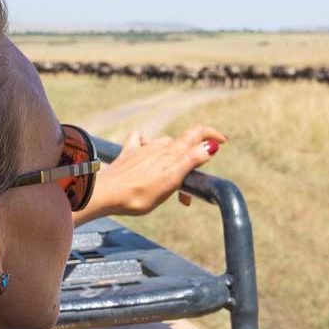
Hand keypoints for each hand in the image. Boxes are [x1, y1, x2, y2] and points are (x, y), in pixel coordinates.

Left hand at [73, 124, 226, 224]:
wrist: (106, 195)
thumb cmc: (139, 193)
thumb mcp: (171, 179)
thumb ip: (191, 161)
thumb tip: (210, 146)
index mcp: (172, 152)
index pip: (197, 133)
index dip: (212, 134)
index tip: (222, 141)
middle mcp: (158, 146)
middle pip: (182, 145)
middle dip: (191, 162)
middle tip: (185, 195)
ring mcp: (142, 149)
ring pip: (164, 146)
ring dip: (172, 163)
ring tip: (167, 186)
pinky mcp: (128, 154)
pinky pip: (140, 141)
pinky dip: (147, 145)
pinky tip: (144, 154)